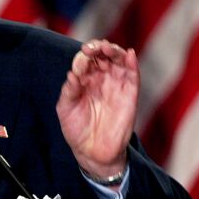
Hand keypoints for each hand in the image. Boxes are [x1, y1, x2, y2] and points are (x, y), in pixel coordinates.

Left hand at [55, 39, 138, 178]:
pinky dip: (132, 63)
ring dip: (114, 50)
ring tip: (107, 48)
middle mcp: (101, 78)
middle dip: (98, 47)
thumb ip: (69, 91)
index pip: (85, 59)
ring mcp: (116, 84)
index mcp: (84, 79)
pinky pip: (133, 75)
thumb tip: (72, 73)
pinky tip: (129, 55)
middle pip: (103, 54)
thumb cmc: (76, 128)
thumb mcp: (65, 109)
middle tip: (92, 49)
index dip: (83, 56)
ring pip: (119, 59)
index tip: (80, 61)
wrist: (92, 151)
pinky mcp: (130, 94)